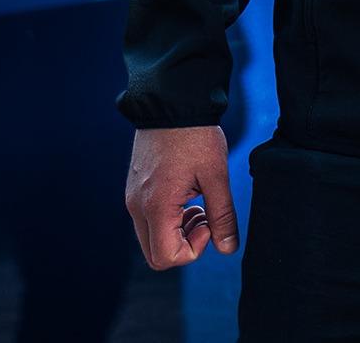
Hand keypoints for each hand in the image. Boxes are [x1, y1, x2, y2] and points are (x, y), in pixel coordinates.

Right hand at [125, 125, 237, 268]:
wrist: (172, 103)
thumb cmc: (196, 136)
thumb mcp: (217, 175)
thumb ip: (223, 215)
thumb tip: (227, 249)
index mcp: (156, 206)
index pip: (165, 257)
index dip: (193, 250)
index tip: (208, 220)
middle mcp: (136, 206)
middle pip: (154, 254)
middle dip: (184, 245)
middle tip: (204, 217)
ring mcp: (132, 198)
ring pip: (151, 238)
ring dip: (177, 232)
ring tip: (198, 204)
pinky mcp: (135, 189)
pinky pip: (148, 220)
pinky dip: (168, 219)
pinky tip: (186, 195)